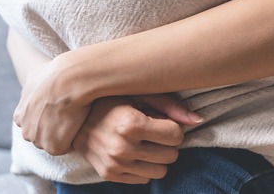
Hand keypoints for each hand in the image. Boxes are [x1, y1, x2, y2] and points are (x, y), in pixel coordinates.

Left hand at [13, 57, 88, 155]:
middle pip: (42, 135)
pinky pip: (66, 147)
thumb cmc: (55, 74)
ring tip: (76, 117)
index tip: (59, 108)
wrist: (68, 79)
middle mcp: (25, 130)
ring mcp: (38, 140)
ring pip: (54, 142)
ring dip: (64, 133)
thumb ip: (31, 89)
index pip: (34, 123)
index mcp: (20, 116)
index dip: (48, 116)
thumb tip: (34, 85)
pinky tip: (80, 123)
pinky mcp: (53, 147)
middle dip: (54, 128)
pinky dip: (74, 138)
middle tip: (70, 113)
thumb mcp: (34, 78)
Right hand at [74, 94, 202, 183]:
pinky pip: (144, 179)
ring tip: (144, 142)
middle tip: (154, 132)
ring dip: (158, 157)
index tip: (162, 121)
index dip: (172, 128)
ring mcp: (114, 164)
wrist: (74, 117)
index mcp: (130, 124)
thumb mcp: (139, 94)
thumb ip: (170, 105)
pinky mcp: (109, 175)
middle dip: (167, 143)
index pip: (176, 136)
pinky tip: (133, 152)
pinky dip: (143, 167)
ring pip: (161, 171)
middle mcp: (122, 147)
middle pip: (171, 155)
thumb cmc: (111, 100)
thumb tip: (198, 120)